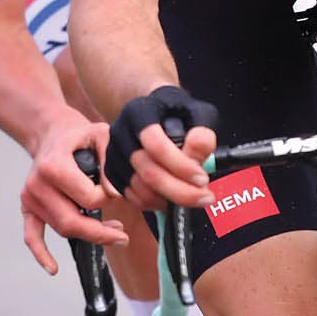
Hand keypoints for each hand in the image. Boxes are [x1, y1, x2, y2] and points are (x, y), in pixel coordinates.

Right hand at [19, 112, 123, 273]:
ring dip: (88, 235)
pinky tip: (53, 268)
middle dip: (100, 232)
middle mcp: (37, 184)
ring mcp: (30, 197)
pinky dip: (41, 253)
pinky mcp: (27, 207)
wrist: (52, 132)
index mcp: (53, 165)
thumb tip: (116, 192)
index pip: (87, 198)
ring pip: (61, 228)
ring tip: (113, 230)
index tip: (117, 191)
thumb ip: (111, 160)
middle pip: (71, 222)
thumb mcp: (101, 135)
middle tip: (123, 236)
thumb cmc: (80, 135)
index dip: (107, 198)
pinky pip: (31, 235)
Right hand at [106, 86, 217, 211]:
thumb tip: (197, 152)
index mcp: (138, 112)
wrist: (158, 112)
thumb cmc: (179, 112)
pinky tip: (172, 197)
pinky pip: (132, 196)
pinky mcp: (112, 171)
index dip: (181, 166)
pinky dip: (154, 203)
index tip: (202, 178)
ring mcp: (113, 153)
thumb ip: (201, 133)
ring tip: (192, 197)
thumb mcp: (198, 114)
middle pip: (147, 171)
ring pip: (140, 188)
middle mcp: (120, 132)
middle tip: (204, 198)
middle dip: (179, 191)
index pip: (156, 145)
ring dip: (169, 199)